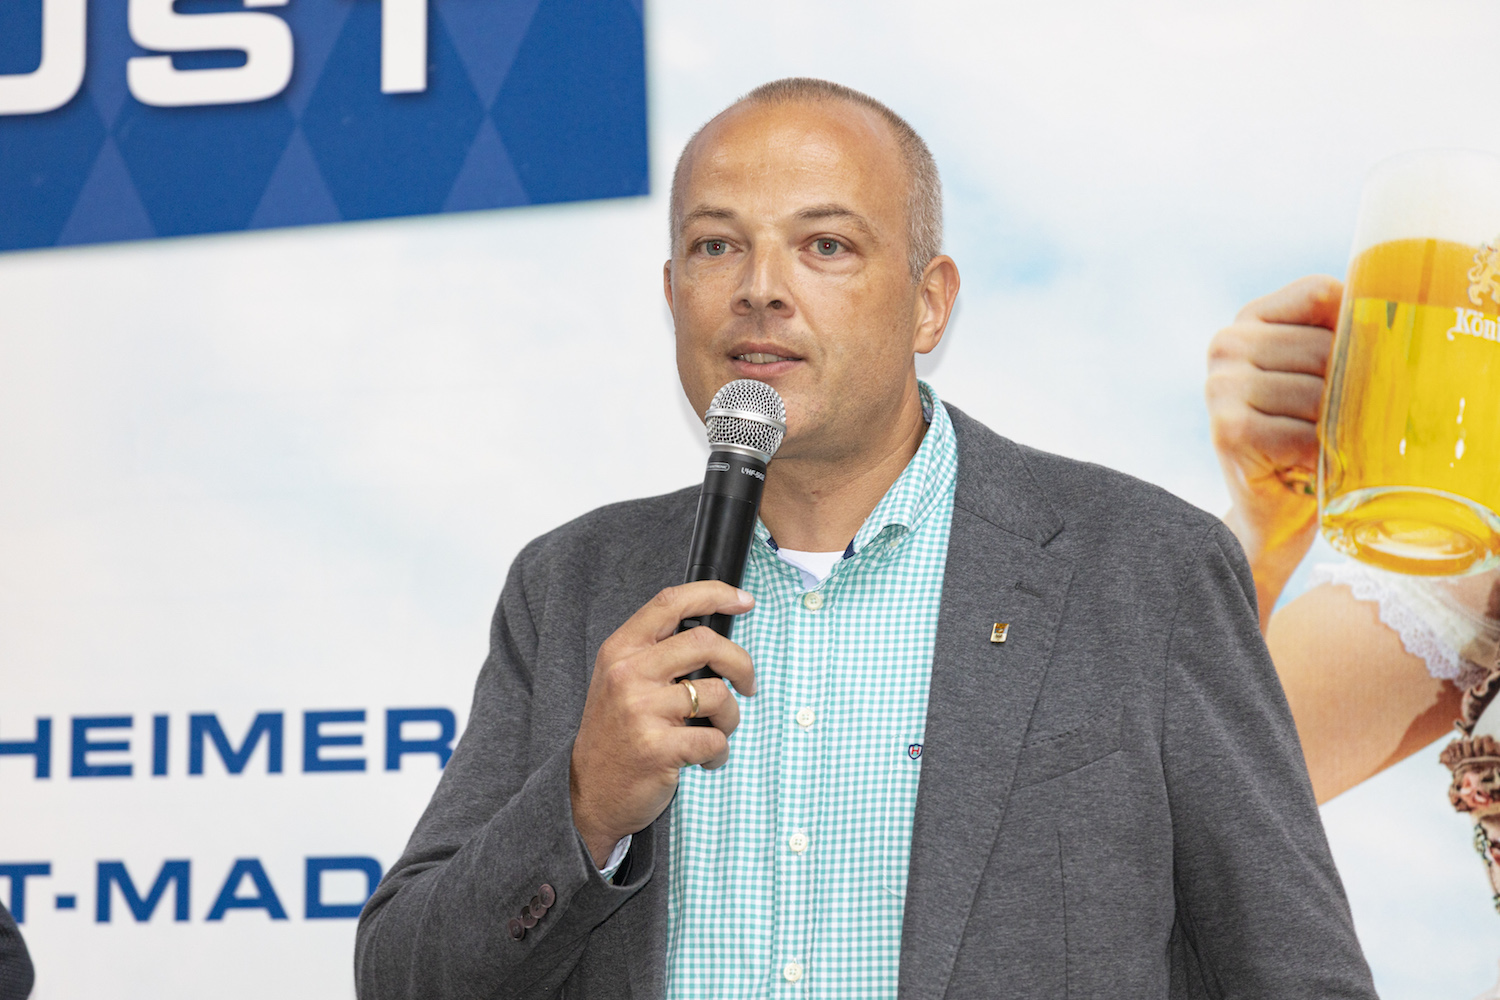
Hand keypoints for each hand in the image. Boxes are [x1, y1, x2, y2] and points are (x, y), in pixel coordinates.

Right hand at [569, 582, 755, 866]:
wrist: (591, 793)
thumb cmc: (617, 733)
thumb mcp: (622, 681)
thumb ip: (657, 654)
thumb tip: (715, 635)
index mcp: (621, 650)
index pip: (670, 602)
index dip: (713, 593)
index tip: (743, 599)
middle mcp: (628, 674)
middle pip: (705, 642)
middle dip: (741, 663)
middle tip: (748, 683)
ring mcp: (641, 711)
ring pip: (718, 694)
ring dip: (731, 716)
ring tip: (718, 731)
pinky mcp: (657, 748)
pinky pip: (714, 739)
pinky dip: (720, 752)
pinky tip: (706, 760)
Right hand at [1206, 275, 1340, 628]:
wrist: (1272, 510)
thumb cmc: (1306, 436)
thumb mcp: (1322, 375)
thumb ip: (1342, 338)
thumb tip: (1392, 324)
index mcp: (1248, 321)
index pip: (1321, 294)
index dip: (1350, 330)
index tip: (1347, 368)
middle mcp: (1226, 345)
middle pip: (1323, 347)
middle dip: (1346, 390)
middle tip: (1336, 422)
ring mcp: (1221, 386)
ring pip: (1318, 393)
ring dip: (1331, 428)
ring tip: (1316, 445)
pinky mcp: (1229, 429)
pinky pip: (1306, 433)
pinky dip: (1319, 456)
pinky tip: (1304, 465)